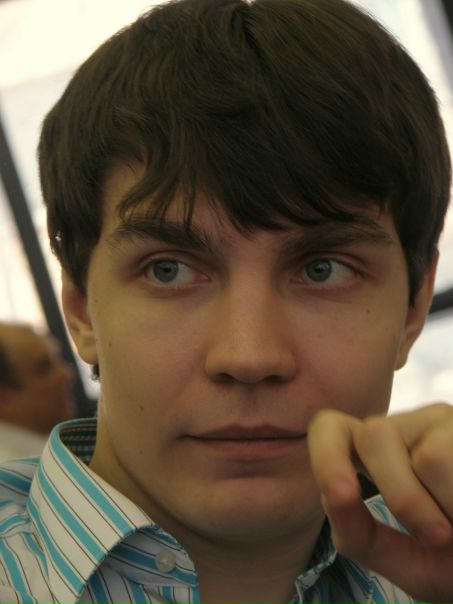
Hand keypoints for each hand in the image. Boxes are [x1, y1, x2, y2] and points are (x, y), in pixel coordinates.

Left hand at [307, 403, 452, 603]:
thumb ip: (359, 534)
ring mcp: (441, 421)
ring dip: (449, 508)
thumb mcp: (406, 561)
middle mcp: (404, 429)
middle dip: (403, 496)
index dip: (327, 455)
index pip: (330, 428)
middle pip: (374, 435)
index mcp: (374, 457)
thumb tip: (334, 496)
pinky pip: (451, 460)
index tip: (342, 496)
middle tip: (440, 538)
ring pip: (426, 456)